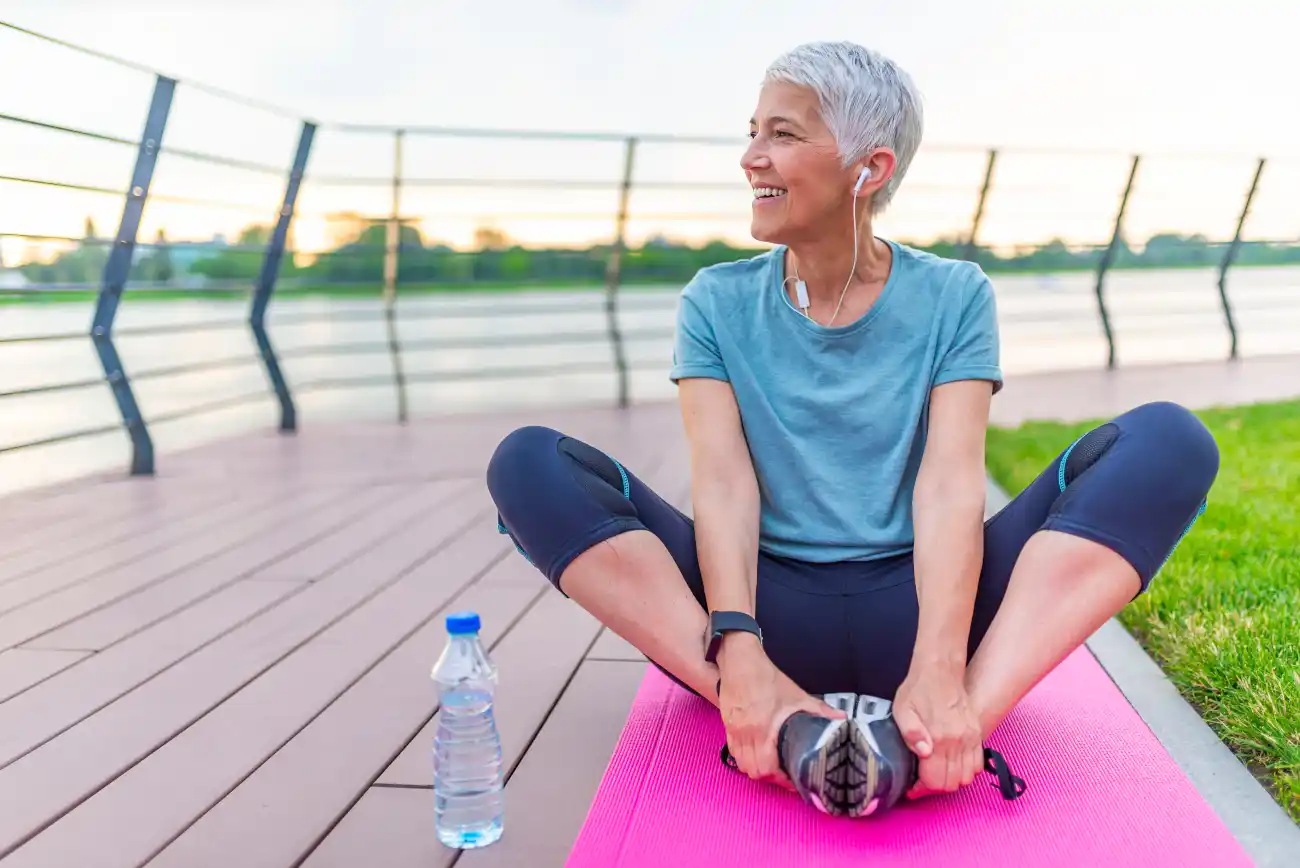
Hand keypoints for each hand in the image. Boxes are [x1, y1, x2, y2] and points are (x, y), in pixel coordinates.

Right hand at [716, 635, 844, 789]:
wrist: (741, 662)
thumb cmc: (767, 678)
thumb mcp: (797, 695)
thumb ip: (819, 711)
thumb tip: (840, 720)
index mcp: (763, 727)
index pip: (767, 767)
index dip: (781, 778)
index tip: (793, 777)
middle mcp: (745, 733)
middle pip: (754, 770)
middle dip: (770, 777)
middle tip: (785, 773)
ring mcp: (734, 731)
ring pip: (742, 764)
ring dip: (757, 768)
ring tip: (772, 765)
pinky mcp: (728, 727)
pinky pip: (734, 752)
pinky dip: (745, 758)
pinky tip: (757, 753)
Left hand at [892, 663, 983, 799]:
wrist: (940, 670)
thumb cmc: (917, 690)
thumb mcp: (902, 710)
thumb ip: (911, 734)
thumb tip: (924, 754)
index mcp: (939, 737)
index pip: (936, 780)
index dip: (921, 788)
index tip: (912, 785)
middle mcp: (958, 741)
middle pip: (951, 783)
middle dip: (935, 785)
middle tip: (922, 777)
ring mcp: (971, 738)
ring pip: (966, 778)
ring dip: (950, 779)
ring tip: (935, 770)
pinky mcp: (977, 734)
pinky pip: (977, 765)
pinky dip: (965, 771)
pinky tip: (950, 763)